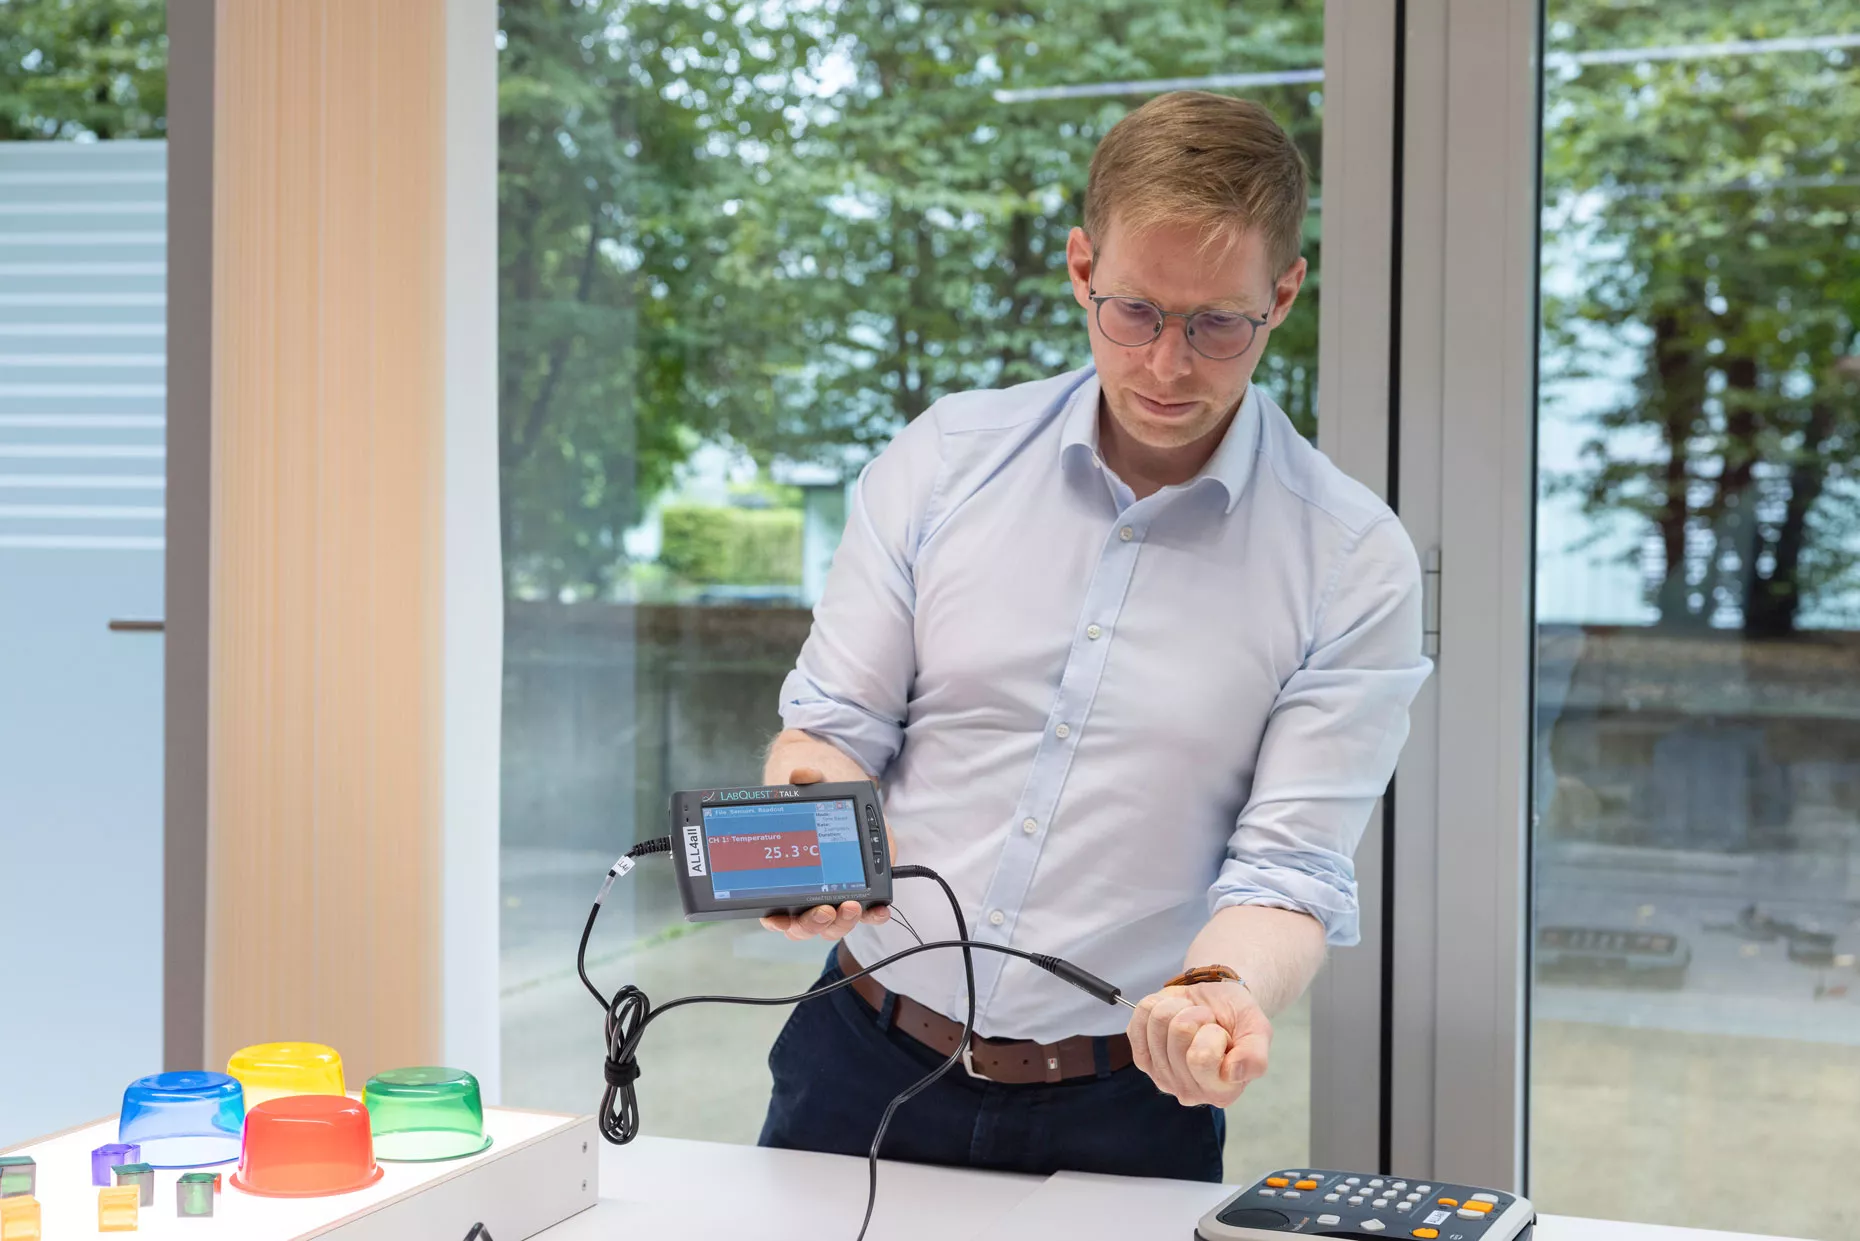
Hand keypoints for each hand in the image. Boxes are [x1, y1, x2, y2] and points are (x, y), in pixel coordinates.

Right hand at [757, 765, 892, 941]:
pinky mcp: (862, 890)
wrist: (844, 802)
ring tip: (851, 907)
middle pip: (807, 925)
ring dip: (842, 922)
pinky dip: (873, 915)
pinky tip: (879, 910)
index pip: (777, 913)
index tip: (778, 919)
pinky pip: (866, 912)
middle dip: (814, 923)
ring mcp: (836, 896)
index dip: (778, 922)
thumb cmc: (818, 804)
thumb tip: (801, 775)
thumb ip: (805, 781)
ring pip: (835, 924)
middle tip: (825, 910)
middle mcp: (810, 895)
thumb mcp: (811, 790)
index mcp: (788, 881)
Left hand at [1127, 980, 1271, 1107]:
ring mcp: (1161, 1075)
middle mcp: (1189, 1091)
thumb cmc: (1237, 1019)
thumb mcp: (1258, 1032)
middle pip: (1178, 1034)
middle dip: (1197, 1016)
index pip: (1201, 1057)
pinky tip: (1173, 1015)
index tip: (1223, 1034)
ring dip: (1179, 1008)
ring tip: (1191, 1017)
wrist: (1218, 1004)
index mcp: (1221, 1092)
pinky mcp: (1141, 1056)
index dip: (1214, 1032)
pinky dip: (1160, 1004)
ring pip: (1158, 1021)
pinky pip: (1141, 1015)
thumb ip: (1255, 1057)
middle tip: (1207, 1023)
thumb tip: (1232, 1074)